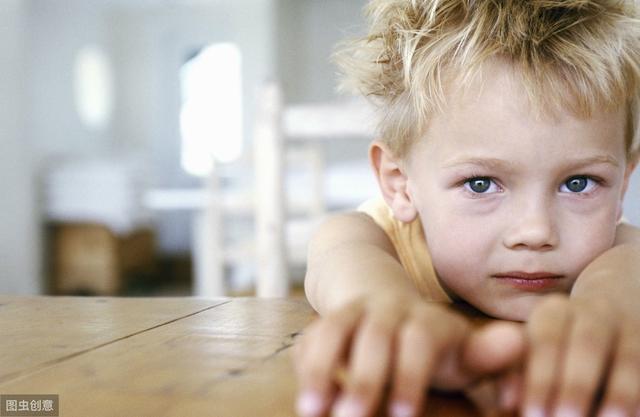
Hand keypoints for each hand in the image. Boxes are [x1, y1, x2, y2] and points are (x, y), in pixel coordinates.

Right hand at [293, 294, 523, 416]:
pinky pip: (311, 334)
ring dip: (321, 369)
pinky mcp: (327, 319)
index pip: (418, 340)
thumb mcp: (459, 350)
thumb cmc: (431, 343)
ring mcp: (354, 312)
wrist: (385, 304)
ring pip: (334, 329)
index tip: (403, 416)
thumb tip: (520, 342)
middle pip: (374, 336)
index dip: (409, 376)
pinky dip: (304, 364)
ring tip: (312, 411)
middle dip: (362, 379)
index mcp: (424, 320)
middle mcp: (387, 311)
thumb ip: (486, 352)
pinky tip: (306, 398)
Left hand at [522, 293, 639, 416]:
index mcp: (555, 312)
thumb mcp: (533, 351)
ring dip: (619, 393)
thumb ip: (517, 373)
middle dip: (576, 386)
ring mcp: (630, 327)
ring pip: (629, 357)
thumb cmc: (557, 346)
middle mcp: (595, 313)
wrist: (611, 313)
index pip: (546, 341)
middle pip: (587, 344)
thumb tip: (507, 400)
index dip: (541, 379)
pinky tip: (636, 415)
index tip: (533, 414)